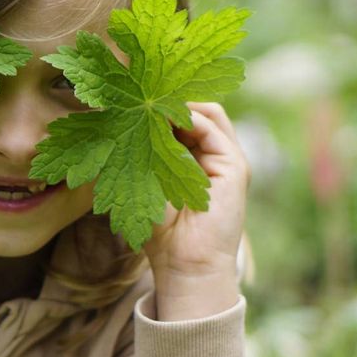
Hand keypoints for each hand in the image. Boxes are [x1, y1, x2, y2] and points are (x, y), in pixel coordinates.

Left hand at [143, 102, 250, 319]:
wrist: (185, 266)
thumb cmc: (160, 232)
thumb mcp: (145, 183)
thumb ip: (142, 153)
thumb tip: (121, 117)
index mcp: (194, 159)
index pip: (183, 118)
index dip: (161, 105)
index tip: (131, 97)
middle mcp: (213, 156)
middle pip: (199, 111)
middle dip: (170, 98)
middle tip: (139, 91)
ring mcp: (227, 160)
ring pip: (209, 113)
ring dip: (179, 104)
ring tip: (151, 102)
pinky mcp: (235, 166)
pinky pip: (214, 128)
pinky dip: (190, 117)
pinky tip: (165, 119)